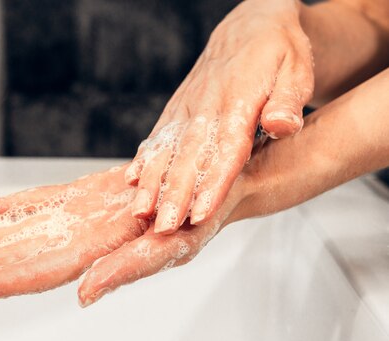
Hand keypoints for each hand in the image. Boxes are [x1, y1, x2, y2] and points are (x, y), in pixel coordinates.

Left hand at [0, 163, 248, 305]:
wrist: (207, 185)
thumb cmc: (198, 219)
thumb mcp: (174, 247)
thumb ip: (127, 270)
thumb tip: (87, 295)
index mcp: (95, 253)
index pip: (30, 276)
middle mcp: (77, 238)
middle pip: (12, 260)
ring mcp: (75, 218)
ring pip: (15, 235)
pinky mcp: (79, 197)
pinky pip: (35, 203)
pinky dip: (4, 207)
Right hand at [127, 0, 313, 232]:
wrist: (250, 24)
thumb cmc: (278, 50)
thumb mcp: (297, 69)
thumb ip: (287, 100)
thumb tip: (281, 126)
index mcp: (238, 102)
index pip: (225, 151)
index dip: (212, 184)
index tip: (200, 213)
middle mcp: (206, 107)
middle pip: (188, 158)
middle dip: (174, 195)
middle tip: (164, 228)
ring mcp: (187, 108)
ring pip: (166, 150)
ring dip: (152, 183)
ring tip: (141, 212)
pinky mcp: (177, 109)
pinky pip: (158, 136)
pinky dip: (144, 158)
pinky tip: (132, 180)